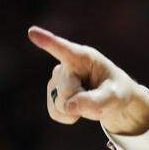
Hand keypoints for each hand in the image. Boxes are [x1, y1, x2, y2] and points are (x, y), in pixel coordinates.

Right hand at [27, 26, 148, 134]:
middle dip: (83, 102)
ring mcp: (56, 79)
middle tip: (97, 96)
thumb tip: (68, 107)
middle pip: (67, 92)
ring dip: (78, 110)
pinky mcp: (51, 93)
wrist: (112, 99)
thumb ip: (96, 101)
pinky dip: (69, 117)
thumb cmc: (116, 91)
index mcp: (84, 57)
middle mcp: (66, 65)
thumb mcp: (115, 97)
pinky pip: (56, 113)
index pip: (63, 48)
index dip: (47, 41)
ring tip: (88, 98)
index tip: (32, 32)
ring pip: (61, 104)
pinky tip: (77, 107)